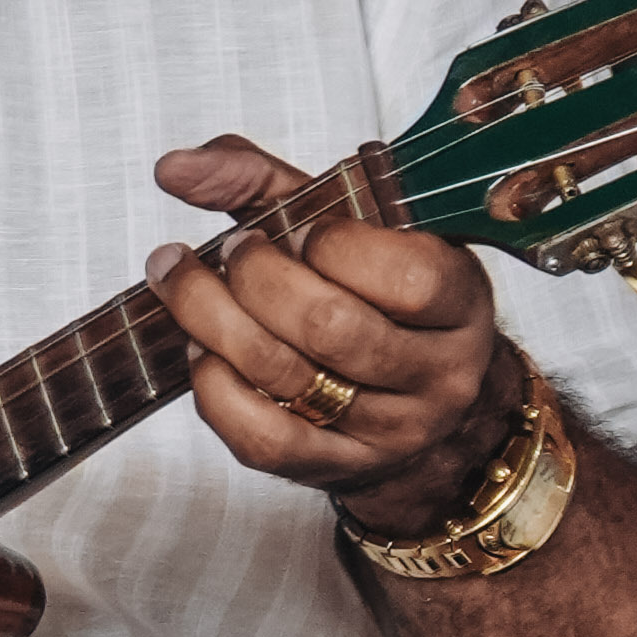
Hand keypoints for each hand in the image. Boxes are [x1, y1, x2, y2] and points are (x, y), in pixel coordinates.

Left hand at [149, 135, 515, 524]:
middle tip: (228, 252)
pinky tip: (200, 350)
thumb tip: (175, 168)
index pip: (407, 276)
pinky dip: (214, 388)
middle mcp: (437, 373)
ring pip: (289, 378)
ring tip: (184, 285)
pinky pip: (262, 437)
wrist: (418, 403)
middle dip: (256, 279)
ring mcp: (390, 430)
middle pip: (331, 327)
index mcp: (461, 300)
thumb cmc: (376, 295)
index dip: (333, 246)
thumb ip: (265, 181)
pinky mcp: (335, 468)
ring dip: (214, 321)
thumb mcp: (350, 223)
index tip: (293, 230)